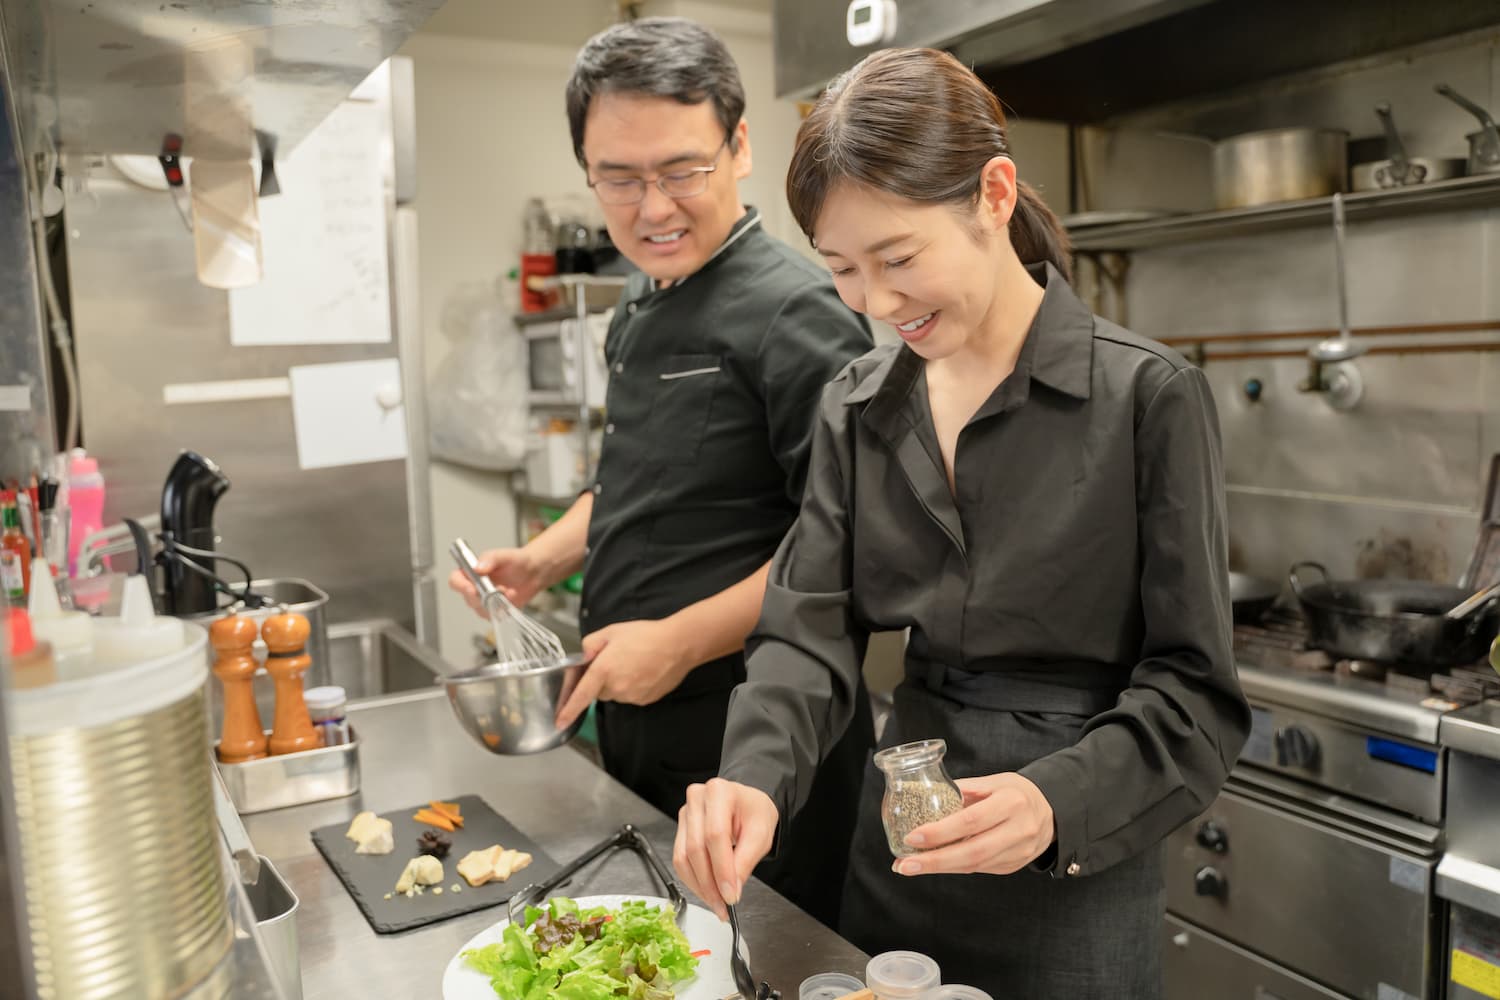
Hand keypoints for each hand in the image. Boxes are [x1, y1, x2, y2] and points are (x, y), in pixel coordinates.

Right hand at [446, 547, 546, 617]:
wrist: (532, 572)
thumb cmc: (516, 561)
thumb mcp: (504, 555)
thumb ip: (491, 559)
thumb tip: (478, 568)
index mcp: (470, 572)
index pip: (455, 581)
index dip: (460, 586)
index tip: (471, 588)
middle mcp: (473, 587)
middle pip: (468, 598)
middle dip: (483, 596)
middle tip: (498, 590)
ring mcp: (483, 601)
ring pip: (481, 609)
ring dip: (496, 602)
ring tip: (509, 591)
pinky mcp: (494, 610)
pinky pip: (495, 616)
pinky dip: (504, 608)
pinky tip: (512, 597)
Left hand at [553, 619, 691, 729]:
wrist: (678, 644)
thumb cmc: (646, 635)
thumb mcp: (611, 632)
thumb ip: (590, 645)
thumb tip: (583, 658)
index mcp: (604, 670)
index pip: (581, 696)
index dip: (569, 710)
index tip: (559, 722)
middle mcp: (617, 687)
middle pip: (599, 691)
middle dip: (602, 679)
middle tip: (615, 660)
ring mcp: (632, 696)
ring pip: (616, 694)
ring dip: (619, 682)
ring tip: (634, 662)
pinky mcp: (645, 700)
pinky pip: (631, 696)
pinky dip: (633, 686)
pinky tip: (644, 670)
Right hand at [673, 778, 778, 919]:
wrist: (748, 805)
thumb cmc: (755, 814)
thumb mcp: (760, 836)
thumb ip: (745, 862)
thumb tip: (730, 890)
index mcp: (720, 792)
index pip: (715, 835)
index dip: (722, 869)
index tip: (730, 895)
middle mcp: (698, 799)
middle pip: (696, 848)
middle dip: (710, 883)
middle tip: (724, 905)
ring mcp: (686, 813)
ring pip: (684, 857)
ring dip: (699, 886)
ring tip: (716, 902)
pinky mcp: (681, 828)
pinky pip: (680, 859)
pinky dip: (693, 880)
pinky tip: (707, 890)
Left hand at [892, 773, 1054, 876]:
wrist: (1052, 811)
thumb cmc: (1016, 792)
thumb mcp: (993, 781)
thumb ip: (962, 790)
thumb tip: (923, 795)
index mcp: (1011, 803)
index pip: (971, 821)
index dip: (940, 832)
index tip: (912, 837)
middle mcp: (1018, 830)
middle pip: (972, 852)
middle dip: (934, 861)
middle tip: (903, 864)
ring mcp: (1018, 852)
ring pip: (974, 866)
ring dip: (938, 868)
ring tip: (909, 866)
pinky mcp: (1013, 865)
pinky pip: (979, 869)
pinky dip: (953, 867)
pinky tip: (933, 864)